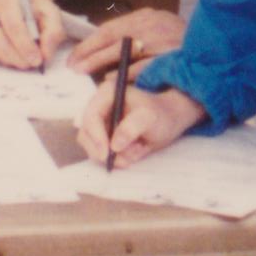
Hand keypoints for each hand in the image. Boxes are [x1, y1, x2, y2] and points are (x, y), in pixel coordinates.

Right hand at [0, 0, 66, 66]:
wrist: (25, 10)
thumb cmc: (36, 10)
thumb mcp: (51, 14)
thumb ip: (53, 31)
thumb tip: (45, 53)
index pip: (9, 18)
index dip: (23, 41)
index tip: (36, 57)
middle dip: (14, 53)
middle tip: (30, 64)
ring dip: (8, 58)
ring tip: (25, 62)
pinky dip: (0, 60)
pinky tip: (14, 58)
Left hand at [65, 7, 183, 77]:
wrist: (212, 50)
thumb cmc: (176, 44)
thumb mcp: (154, 31)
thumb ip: (131, 36)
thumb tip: (96, 51)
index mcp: (146, 16)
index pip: (110, 28)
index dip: (89, 44)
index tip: (74, 57)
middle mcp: (153, 24)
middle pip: (114, 38)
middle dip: (91, 54)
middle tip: (74, 68)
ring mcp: (163, 40)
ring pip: (126, 52)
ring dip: (103, 64)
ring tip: (87, 74)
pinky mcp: (171, 57)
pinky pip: (142, 67)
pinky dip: (125, 75)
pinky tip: (112, 81)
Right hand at [78, 77, 204, 167]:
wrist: (169, 121)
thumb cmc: (160, 114)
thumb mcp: (150, 117)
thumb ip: (132, 127)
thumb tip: (114, 145)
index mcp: (106, 94)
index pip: (90, 116)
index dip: (95, 136)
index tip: (106, 153)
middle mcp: (99, 109)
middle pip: (86, 135)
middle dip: (103, 150)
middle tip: (123, 160)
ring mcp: (100, 125)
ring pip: (93, 148)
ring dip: (115, 156)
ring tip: (138, 148)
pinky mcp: (104, 139)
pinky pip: (103, 155)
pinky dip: (119, 158)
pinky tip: (136, 150)